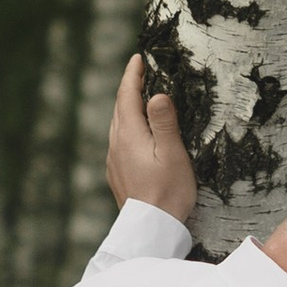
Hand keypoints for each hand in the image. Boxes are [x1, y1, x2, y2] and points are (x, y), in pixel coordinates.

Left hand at [106, 54, 195, 219]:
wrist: (151, 229)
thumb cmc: (168, 191)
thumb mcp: (172, 153)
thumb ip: (164, 122)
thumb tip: (156, 94)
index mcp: (129, 135)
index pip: (126, 96)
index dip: (132, 75)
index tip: (137, 58)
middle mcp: (116, 144)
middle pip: (119, 108)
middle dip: (128, 87)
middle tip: (140, 71)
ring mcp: (114, 160)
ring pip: (117, 125)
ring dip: (127, 107)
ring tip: (139, 97)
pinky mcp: (117, 174)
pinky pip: (118, 140)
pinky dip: (127, 126)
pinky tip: (136, 133)